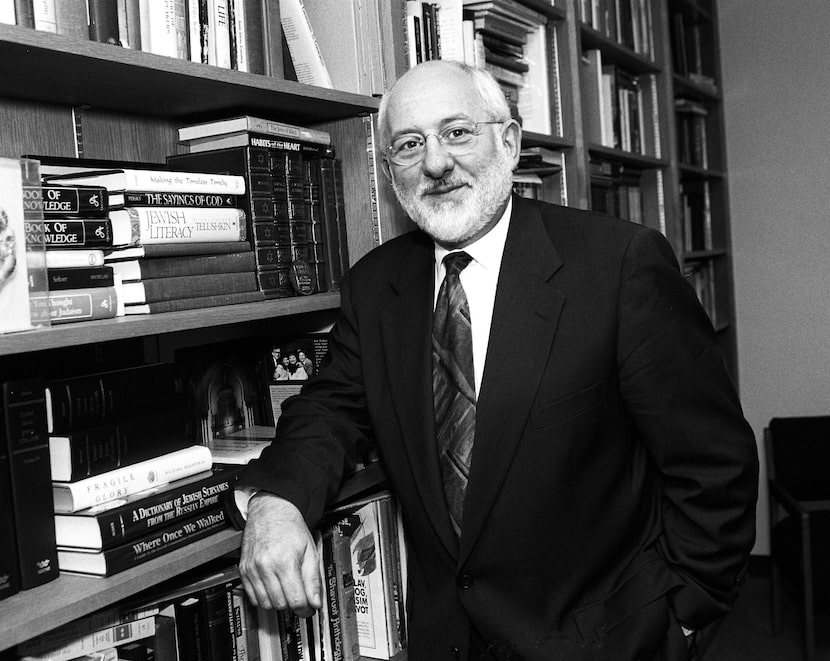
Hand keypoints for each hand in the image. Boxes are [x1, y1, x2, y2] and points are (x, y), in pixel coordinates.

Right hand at [238, 492, 321, 617]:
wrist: (270, 512)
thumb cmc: (290, 528)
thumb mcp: (310, 550)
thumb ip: (313, 578)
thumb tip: (316, 601)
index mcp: (285, 562)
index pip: (295, 600)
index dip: (306, 608)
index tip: (310, 607)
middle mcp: (266, 567)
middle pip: (280, 604)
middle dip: (292, 604)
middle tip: (299, 595)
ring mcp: (252, 569)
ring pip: (266, 604)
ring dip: (278, 602)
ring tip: (286, 589)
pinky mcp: (243, 571)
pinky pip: (253, 597)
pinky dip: (264, 597)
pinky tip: (273, 586)